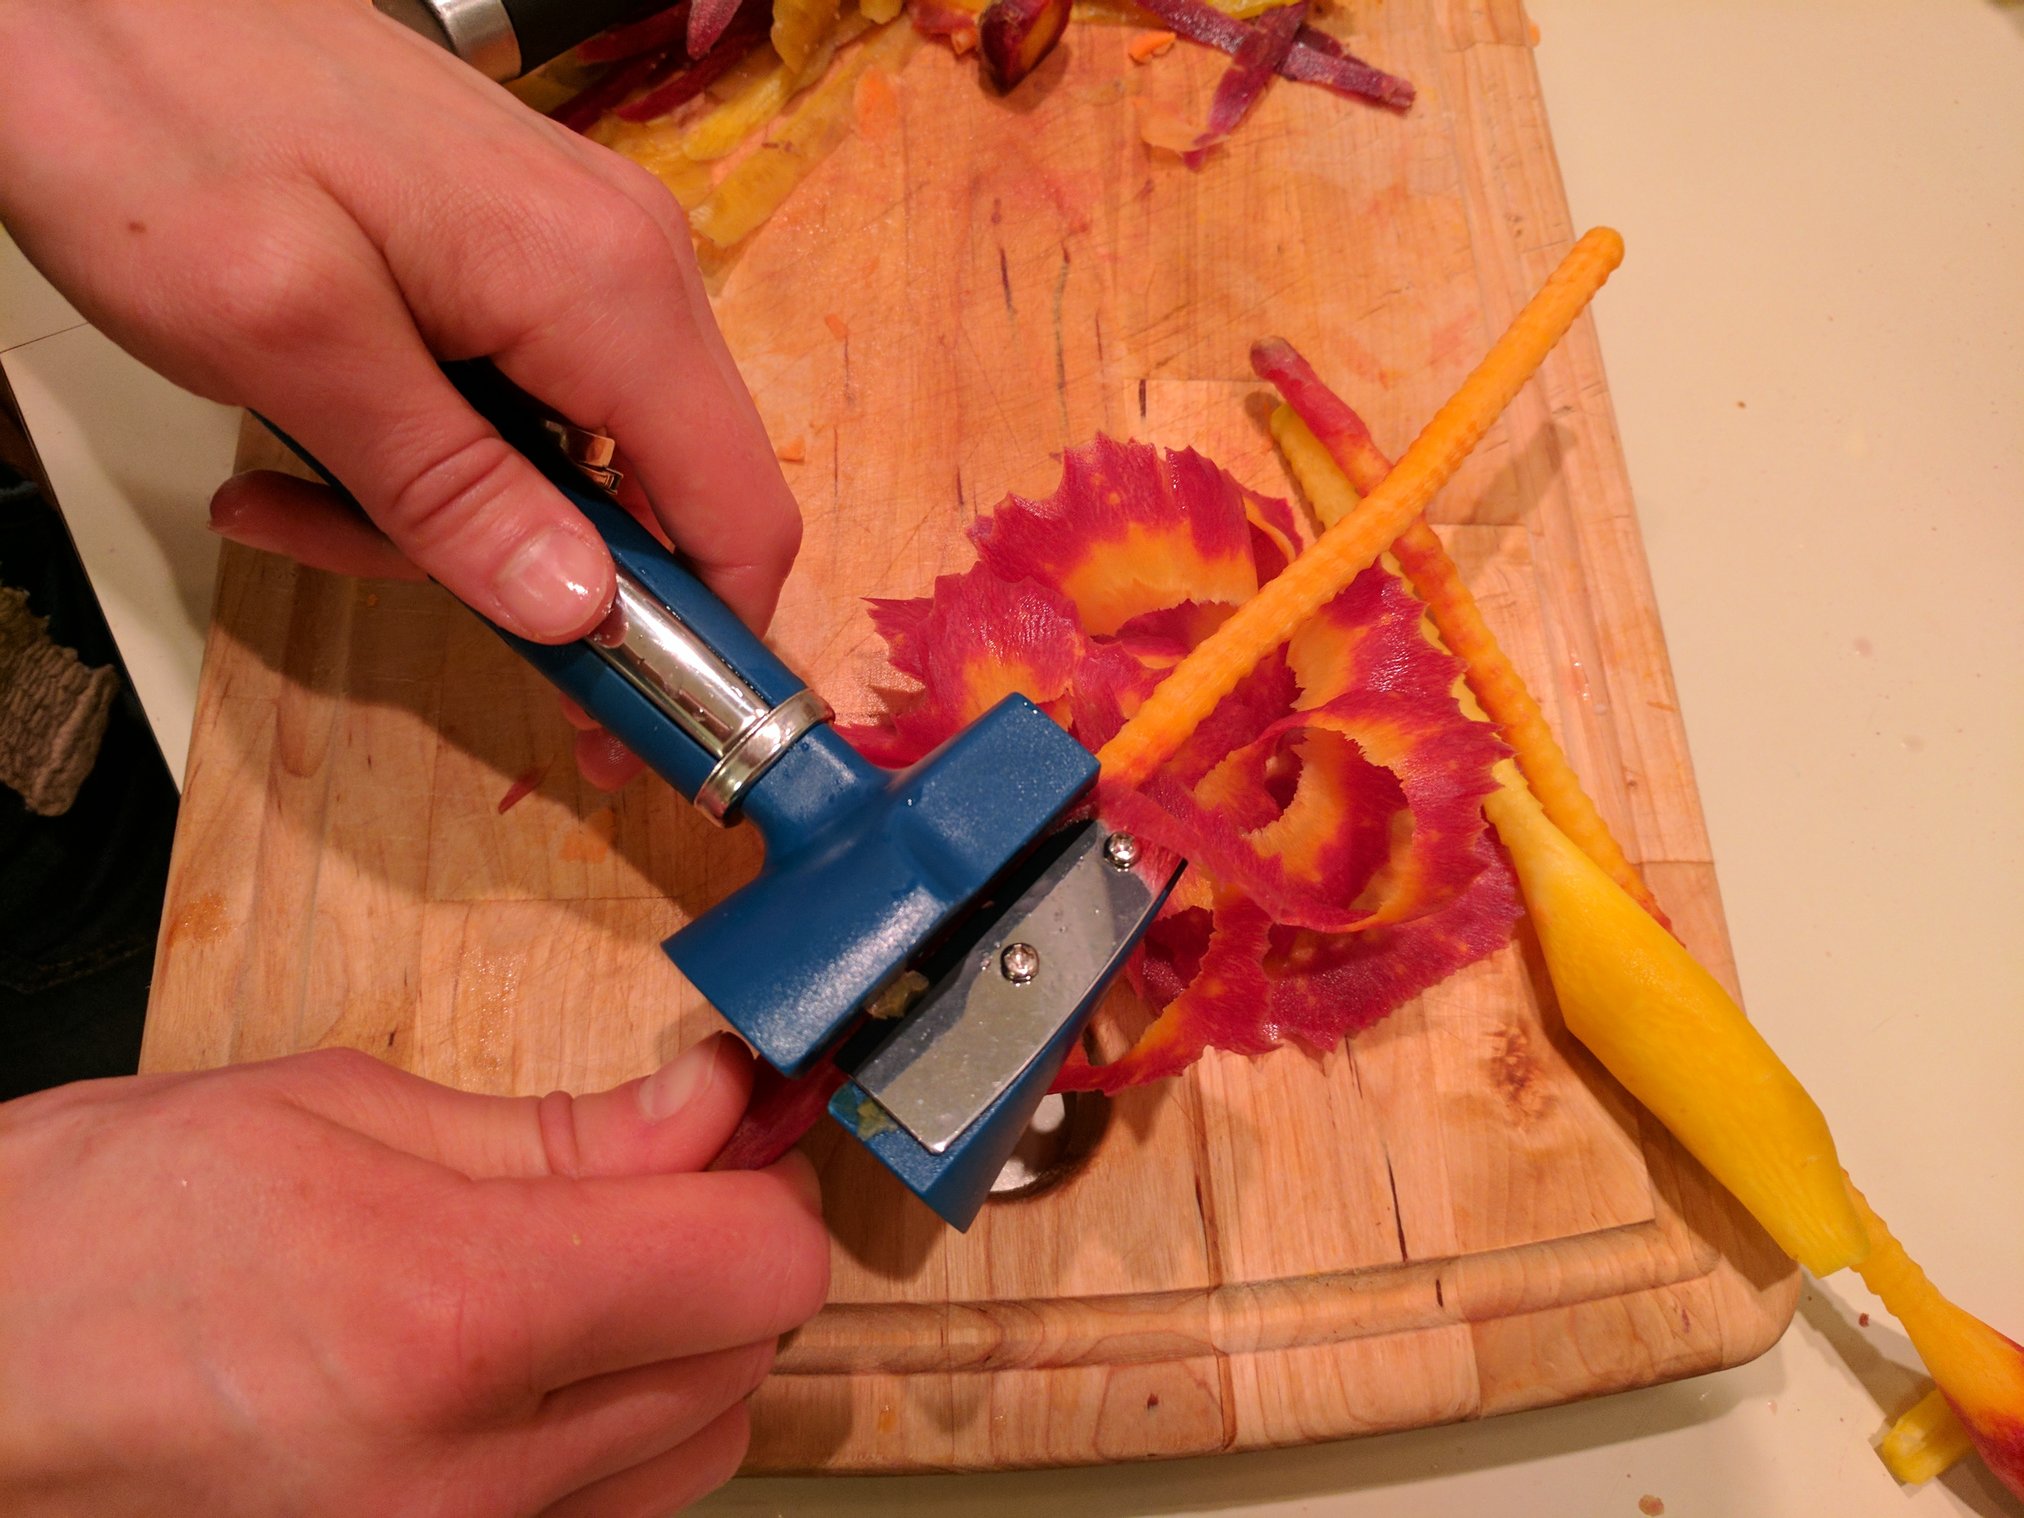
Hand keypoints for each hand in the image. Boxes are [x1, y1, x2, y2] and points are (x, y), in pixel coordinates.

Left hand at [0, 0, 800, 656]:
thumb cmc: (159, 123)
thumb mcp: (293, 342)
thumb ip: (448, 488)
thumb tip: (579, 613)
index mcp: (608, 288)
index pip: (739, 511)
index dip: (705, 648)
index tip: (618, 738)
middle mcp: (625, 266)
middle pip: (649, 497)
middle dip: (522, 574)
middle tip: (365, 573)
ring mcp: (572, 251)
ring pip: (567, 457)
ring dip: (438, 514)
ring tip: (285, 495)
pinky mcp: (513, 246)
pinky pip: (512, 395)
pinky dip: (422, 444)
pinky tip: (297, 439)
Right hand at [0, 1035, 828, 1516]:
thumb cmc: (90, 1237)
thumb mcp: (327, 1116)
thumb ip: (554, 1132)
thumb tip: (705, 1110)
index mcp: (451, 1316)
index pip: (755, 1266)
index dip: (758, 1178)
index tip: (728, 1127)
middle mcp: (469, 1476)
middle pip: (747, 1360)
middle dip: (725, 1252)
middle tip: (654, 1176)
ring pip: (696, 1450)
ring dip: (683, 1349)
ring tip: (583, 1269)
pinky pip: (606, 1511)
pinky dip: (613, 1430)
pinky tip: (532, 1362)